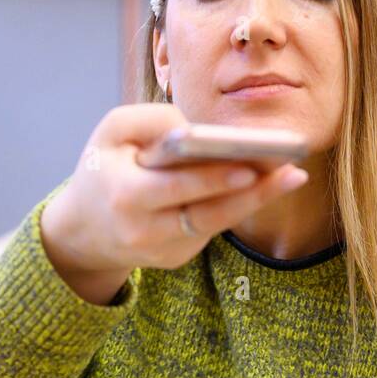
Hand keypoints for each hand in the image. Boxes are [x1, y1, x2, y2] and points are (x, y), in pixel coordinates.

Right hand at [39, 102, 308, 276]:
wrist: (84, 230)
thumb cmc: (102, 168)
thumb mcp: (112, 132)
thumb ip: (153, 119)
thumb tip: (201, 130)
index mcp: (126, 196)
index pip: (177, 188)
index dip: (214, 180)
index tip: (250, 167)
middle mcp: (145, 231)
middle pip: (207, 213)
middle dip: (252, 192)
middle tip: (292, 171)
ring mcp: (163, 250)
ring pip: (215, 225)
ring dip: (255, 201)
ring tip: (291, 176)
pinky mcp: (176, 258)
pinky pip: (210, 228)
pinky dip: (237, 206)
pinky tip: (266, 186)